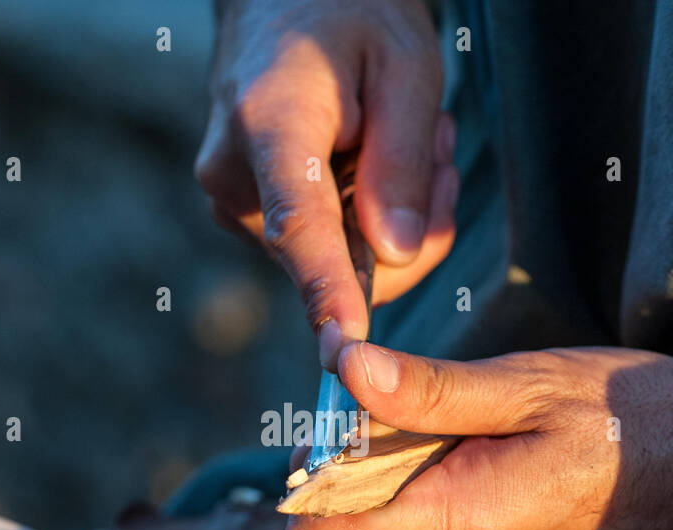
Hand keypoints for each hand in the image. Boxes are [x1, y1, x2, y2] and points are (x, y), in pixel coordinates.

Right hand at [195, 0, 458, 367]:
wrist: (286, 0)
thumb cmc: (351, 18)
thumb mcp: (405, 65)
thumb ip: (403, 162)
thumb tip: (394, 255)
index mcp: (270, 124)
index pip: (302, 226)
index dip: (328, 292)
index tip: (344, 351)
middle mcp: (235, 177)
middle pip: (340, 257)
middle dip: (410, 222)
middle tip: (439, 140)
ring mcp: (234, 204)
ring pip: (341, 261)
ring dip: (394, 215)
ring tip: (404, 135)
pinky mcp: (247, 219)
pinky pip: (327, 252)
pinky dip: (368, 220)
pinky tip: (375, 158)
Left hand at [285, 344, 672, 529]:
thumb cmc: (645, 426)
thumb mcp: (532, 386)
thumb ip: (430, 391)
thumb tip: (342, 369)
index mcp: (451, 522)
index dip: (303, 475)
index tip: (335, 412)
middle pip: (344, 514)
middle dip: (350, 447)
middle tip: (402, 379)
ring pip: (387, 506)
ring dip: (396, 449)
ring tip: (457, 398)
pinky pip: (428, 506)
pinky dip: (431, 461)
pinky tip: (482, 424)